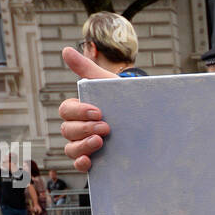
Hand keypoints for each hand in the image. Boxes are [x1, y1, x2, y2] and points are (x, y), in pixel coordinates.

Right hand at [59, 46, 115, 171]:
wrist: (148, 122)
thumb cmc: (124, 100)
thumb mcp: (108, 84)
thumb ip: (87, 69)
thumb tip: (65, 50)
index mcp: (79, 110)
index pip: (67, 110)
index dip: (79, 111)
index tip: (99, 111)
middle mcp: (79, 128)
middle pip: (67, 129)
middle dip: (84, 128)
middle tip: (106, 127)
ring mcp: (85, 145)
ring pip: (70, 148)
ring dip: (82, 145)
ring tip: (100, 142)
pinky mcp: (94, 160)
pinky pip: (78, 164)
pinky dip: (80, 163)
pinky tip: (89, 161)